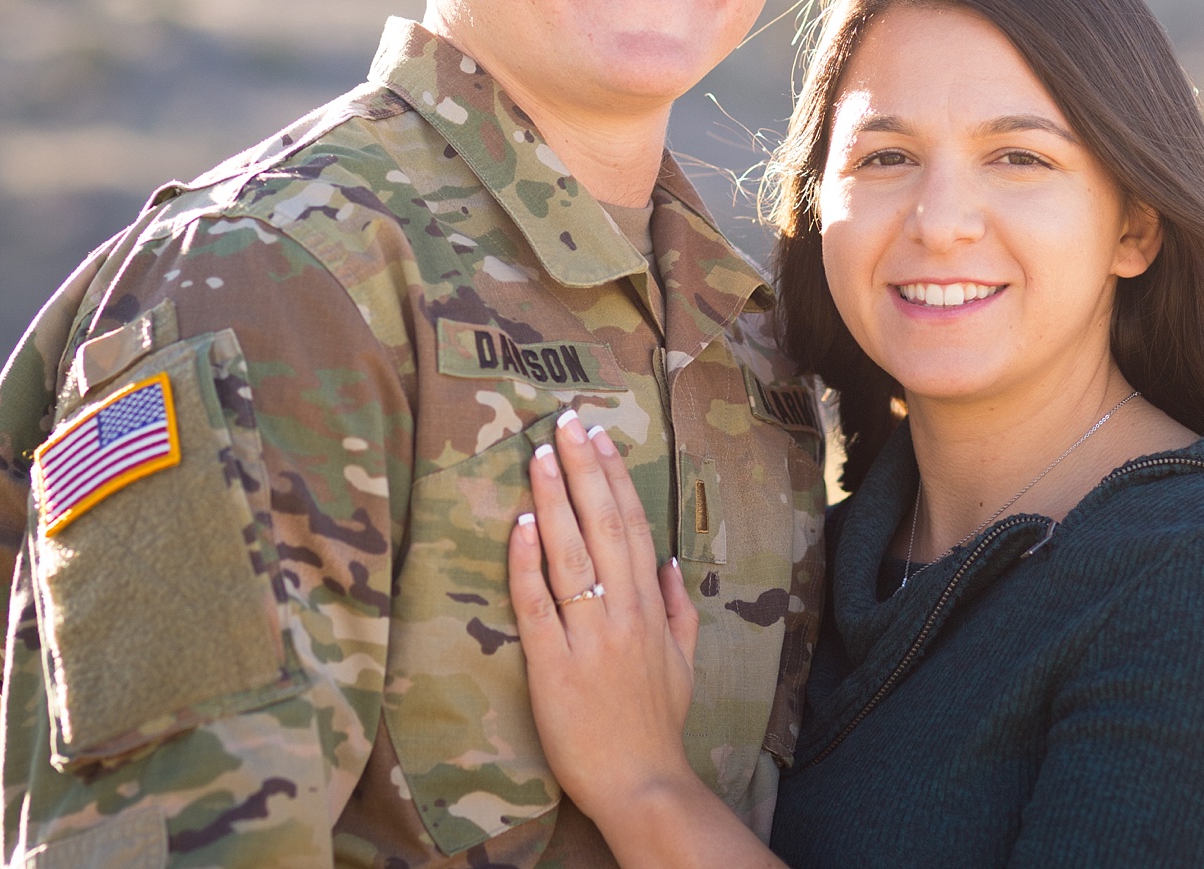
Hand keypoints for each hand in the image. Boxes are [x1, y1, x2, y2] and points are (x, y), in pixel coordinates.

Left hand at [509, 411, 701, 819]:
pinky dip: (527, 563)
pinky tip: (519, 525)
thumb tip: (673, 561)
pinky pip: (538, 605)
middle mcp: (623, 612)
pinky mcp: (553, 665)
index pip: (634, 527)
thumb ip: (680, 608)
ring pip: (571, 554)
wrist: (641, 782)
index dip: (615, 478)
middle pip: (604, 525)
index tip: (599, 437)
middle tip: (565, 421)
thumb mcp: (685, 662)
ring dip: (554, 500)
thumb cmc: (657, 724)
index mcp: (652, 607)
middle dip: (583, 469)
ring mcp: (589, 636)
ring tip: (539, 455)